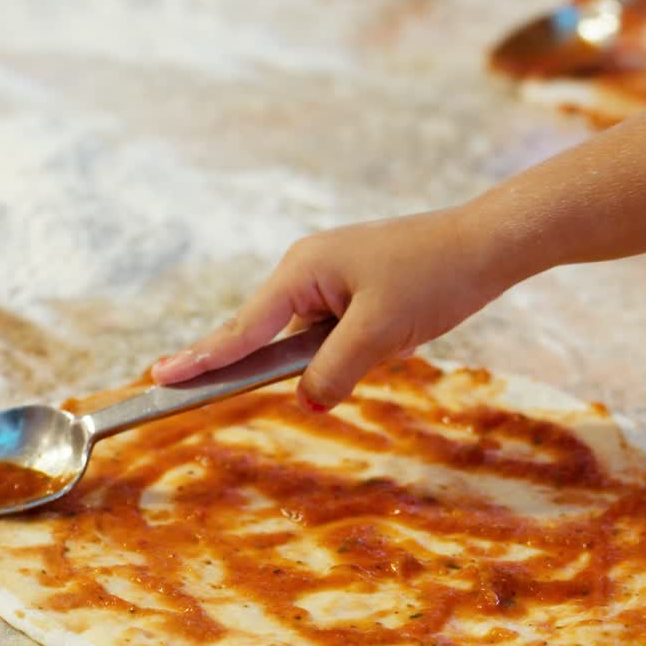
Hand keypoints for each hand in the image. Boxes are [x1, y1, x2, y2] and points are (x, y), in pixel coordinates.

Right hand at [152, 209, 513, 409]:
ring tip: (380, 345)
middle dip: (255, 363)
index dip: (202, 359)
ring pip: (305, 338)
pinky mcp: (355, 291)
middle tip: (187, 385)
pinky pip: (333, 333)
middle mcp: (307, 269)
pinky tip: (392, 344)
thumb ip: (333, 371)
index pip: (241, 327)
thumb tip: (308, 399)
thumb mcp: (379, 333)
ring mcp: (331, 279)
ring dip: (329, 357)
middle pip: (264, 332)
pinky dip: (349, 349)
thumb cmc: (433, 277)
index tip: (159, 376)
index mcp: (302, 269)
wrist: (486, 246)